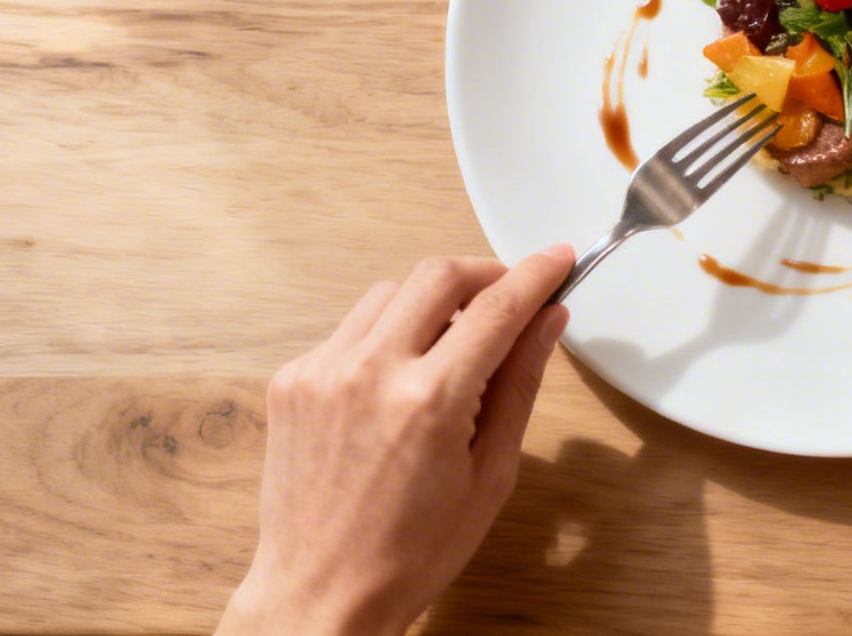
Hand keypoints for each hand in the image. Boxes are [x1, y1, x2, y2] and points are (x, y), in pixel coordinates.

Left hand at [216, 247, 574, 635]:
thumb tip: (547, 321)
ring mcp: (322, 371)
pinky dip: (386, 334)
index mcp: (429, 401)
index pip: (497, 306)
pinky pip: (352, 328)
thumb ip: (520, 384)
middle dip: (485, 273)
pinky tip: (401, 378)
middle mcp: (370, 372)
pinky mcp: (293, 379)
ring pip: (391, 292)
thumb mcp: (491, 474)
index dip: (536, 274)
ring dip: (432, 301)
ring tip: (453, 345)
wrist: (321, 592)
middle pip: (439, 274)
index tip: (558, 259)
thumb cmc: (410, 551)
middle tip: (511, 294)